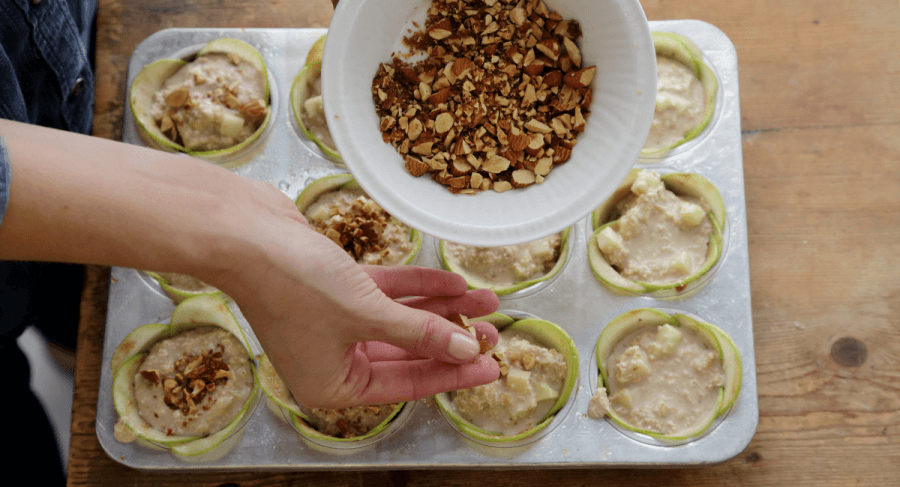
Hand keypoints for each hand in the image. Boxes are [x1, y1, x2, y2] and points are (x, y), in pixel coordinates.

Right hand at [206, 180, 499, 407]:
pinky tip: (452, 281)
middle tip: (493, 330)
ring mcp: (334, 321)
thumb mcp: (366, 314)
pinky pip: (386, 293)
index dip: (454, 373)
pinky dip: (417, 286)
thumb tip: (465, 351)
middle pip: (408, 351)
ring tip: (484, 300)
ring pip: (401, 319)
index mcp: (333, 385)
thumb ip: (420, 333)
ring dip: (441, 308)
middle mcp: (333, 358)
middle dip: (452, 336)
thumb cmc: (292, 283)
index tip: (492, 366)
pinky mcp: (335, 286)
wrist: (241, 231)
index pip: (408, 384)